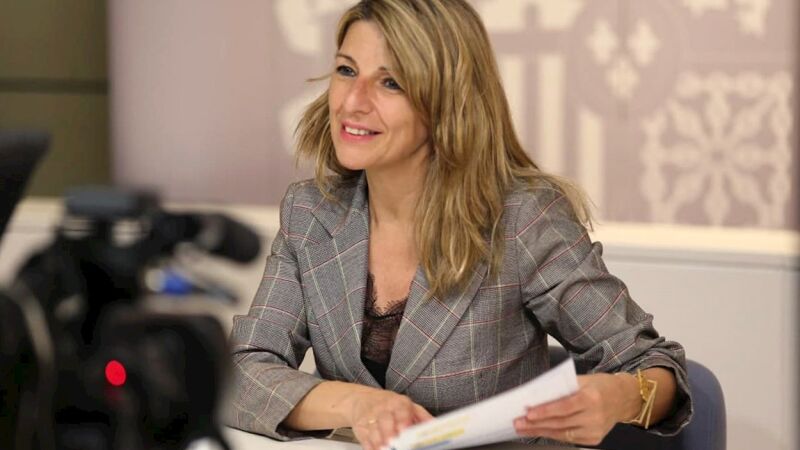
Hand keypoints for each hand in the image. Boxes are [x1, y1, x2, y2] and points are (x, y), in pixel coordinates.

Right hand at [347, 389, 432, 449]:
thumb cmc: (390, 405)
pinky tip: (375, 449)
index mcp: (398, 403)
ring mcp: (370, 417)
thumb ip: (423, 418)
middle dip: (389, 433)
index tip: (404, 429)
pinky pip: (364, 437)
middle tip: (393, 442)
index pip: (401, 409)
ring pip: (373, 429)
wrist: (363, 400)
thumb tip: (436, 427)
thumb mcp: (409, 407)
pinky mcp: (360, 427)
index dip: (402, 420)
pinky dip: (370, 446)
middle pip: (385, 420)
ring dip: (378, 441)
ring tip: (384, 448)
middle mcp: (383, 409)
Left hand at [513, 373, 639, 445]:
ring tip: (524, 428)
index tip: (528, 412)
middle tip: (519, 422)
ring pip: (562, 433)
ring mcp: (595, 430)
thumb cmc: (601, 386)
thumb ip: (561, 387)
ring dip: (540, 431)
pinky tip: (540, 432)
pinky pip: (569, 439)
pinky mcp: (594, 439)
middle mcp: (595, 416)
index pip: (564, 406)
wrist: (623, 398)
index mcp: (591, 398)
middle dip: (536, 423)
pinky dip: (553, 435)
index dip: (545, 411)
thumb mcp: (582, 380)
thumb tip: (537, 395)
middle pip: (560, 422)